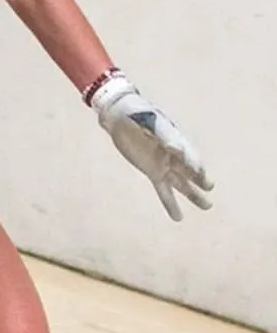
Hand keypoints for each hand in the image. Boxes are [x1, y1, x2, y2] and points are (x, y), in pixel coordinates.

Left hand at [89, 71, 212, 220]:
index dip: (192, 161)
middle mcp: (174, 154)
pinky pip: (164, 191)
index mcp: (175, 138)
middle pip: (190, 169)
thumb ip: (161, 135)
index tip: (197, 170)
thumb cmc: (138, 114)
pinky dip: (170, 204)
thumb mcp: (147, 120)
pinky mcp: (154, 173)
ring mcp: (165, 165)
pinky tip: (178, 218)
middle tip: (209, 186)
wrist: (122, 117)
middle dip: (200, 178)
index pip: (187, 152)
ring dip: (194, 195)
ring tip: (207, 206)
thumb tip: (174, 148)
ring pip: (182, 183)